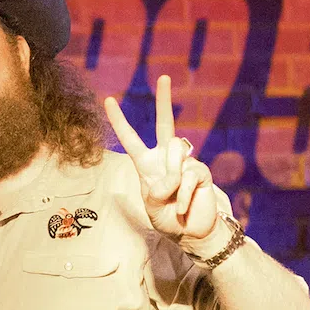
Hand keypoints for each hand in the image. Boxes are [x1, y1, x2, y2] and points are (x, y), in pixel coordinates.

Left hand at [102, 74, 228, 246]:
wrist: (192, 232)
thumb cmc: (167, 218)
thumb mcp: (152, 205)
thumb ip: (157, 189)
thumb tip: (174, 175)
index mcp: (147, 164)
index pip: (130, 139)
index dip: (119, 121)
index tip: (108, 101)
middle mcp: (166, 158)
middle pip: (166, 124)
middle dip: (164, 100)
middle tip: (163, 76)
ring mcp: (186, 162)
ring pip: (176, 154)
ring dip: (171, 182)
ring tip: (173, 201)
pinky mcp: (201, 172)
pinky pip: (187, 177)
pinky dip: (182, 197)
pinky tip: (183, 207)